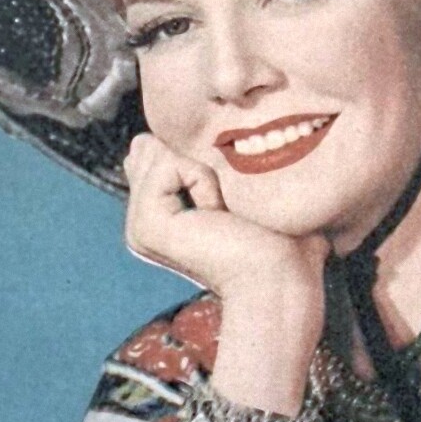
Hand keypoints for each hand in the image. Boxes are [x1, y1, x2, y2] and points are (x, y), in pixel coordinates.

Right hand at [122, 133, 329, 310]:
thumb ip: (194, 165)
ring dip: (205, 173)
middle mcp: (142, 223)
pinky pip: (169, 167)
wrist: (280, 280)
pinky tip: (217, 215)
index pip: (152, 154)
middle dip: (196, 162)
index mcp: (159, 216)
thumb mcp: (235, 191)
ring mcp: (140, 226)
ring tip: (223, 214)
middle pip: (151, 149)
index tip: (227, 203)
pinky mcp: (147, 224)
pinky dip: (203, 180)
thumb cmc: (278, 240)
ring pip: (160, 153)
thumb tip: (148, 141)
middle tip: (225, 209)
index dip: (194, 157)